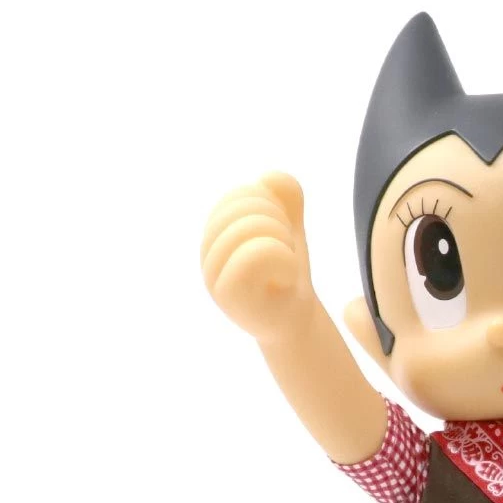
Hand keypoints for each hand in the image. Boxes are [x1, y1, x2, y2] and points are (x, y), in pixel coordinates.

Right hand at [201, 173, 315, 340]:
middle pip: (243, 207)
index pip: (240, 196)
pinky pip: (257, 253)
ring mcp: (214, 277)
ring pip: (250, 227)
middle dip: (278, 224)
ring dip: (282, 243)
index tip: (281, 235)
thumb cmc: (287, 276)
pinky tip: (285, 277)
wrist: (295, 324)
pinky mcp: (228, 297)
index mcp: (216, 232)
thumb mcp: (291, 229)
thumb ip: (286, 199)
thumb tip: (272, 178)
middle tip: (284, 253)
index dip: (272, 208)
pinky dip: (283, 259)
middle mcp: (207, 254)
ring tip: (284, 266)